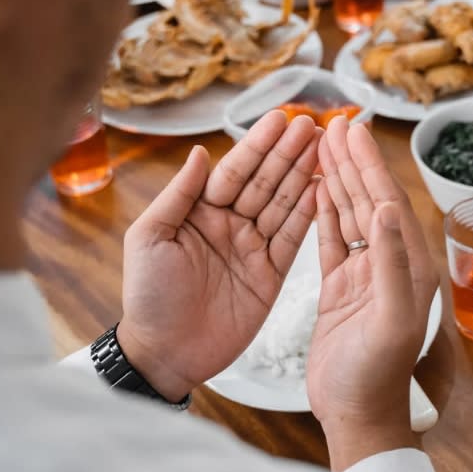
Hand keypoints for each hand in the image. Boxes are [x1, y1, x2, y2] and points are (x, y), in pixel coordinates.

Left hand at [117, 112, 320, 401]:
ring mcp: (252, 249)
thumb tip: (200, 151)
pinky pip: (293, 240)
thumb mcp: (150, 237)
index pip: (235, 170)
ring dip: (304, 176)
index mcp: (200, 212)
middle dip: (288, 153)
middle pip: (265, 182)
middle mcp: (229, 225)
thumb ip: (179, 194)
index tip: (280, 119)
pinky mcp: (271, 275)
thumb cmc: (148, 296)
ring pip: (283, 205)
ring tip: (325, 149)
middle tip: (314, 125)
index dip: (258, 145)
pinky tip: (325, 191)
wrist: (165, 352)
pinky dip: (310, 216)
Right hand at [307, 118, 437, 471]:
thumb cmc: (375, 376)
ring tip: (323, 144)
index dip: (371, 165)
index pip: (389, 203)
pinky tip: (317, 189)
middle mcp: (390, 266)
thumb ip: (389, 262)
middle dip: (355, 161)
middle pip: (370, 201)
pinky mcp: (340, 291)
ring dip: (339, 180)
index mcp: (409, 268)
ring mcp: (364, 277)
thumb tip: (383, 208)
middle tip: (336, 122)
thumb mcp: (389, 319)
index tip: (354, 129)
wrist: (354, 415)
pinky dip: (324, 214)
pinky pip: (332, 243)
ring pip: (350, 217)